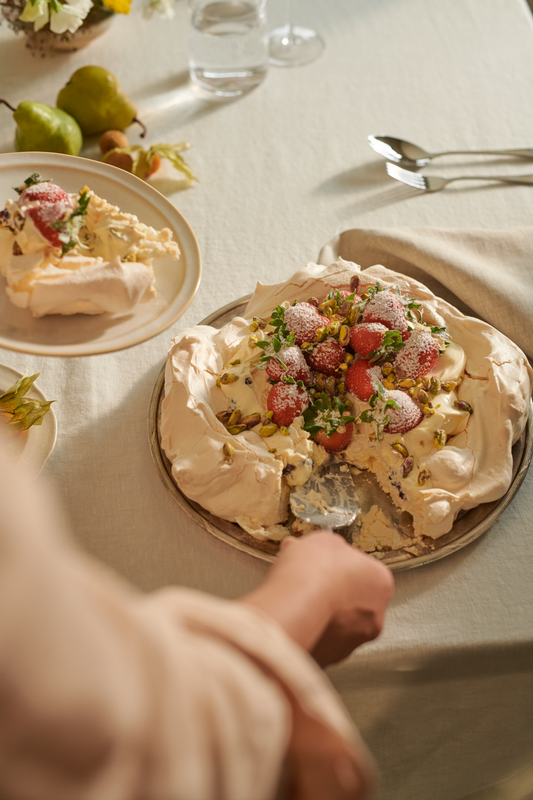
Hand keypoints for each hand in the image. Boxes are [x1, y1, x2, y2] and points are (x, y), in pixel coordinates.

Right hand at [240, 532, 393, 666]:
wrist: (294, 607)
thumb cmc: (314, 571)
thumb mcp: (324, 540)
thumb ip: (331, 548)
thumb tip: (323, 552)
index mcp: (381, 582)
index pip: (365, 571)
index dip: (341, 566)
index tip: (324, 563)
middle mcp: (376, 616)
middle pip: (355, 601)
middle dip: (334, 593)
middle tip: (310, 583)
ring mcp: (354, 642)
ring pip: (339, 625)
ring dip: (322, 615)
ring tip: (296, 602)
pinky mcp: (331, 660)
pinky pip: (321, 642)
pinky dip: (310, 632)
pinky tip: (293, 619)